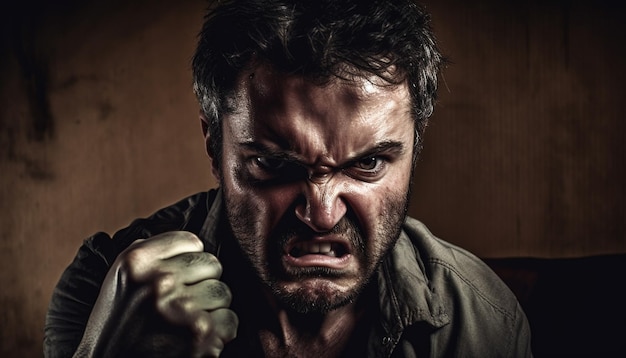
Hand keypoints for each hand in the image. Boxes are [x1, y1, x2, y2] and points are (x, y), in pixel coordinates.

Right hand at [75, 231, 237, 356]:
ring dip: (211, 309)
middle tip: (181, 304)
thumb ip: (153, 252)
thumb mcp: (122, 276)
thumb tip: (194, 241)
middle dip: (202, 283)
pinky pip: (230, 320)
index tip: (175, 279)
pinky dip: (219, 333)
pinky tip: (195, 339)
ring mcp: (181, 308)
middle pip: (212, 264)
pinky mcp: (199, 335)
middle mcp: (159, 281)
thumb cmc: (117, 323)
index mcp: (137, 260)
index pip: (192, 241)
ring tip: (186, 322)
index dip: (188, 262)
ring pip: (224, 292)